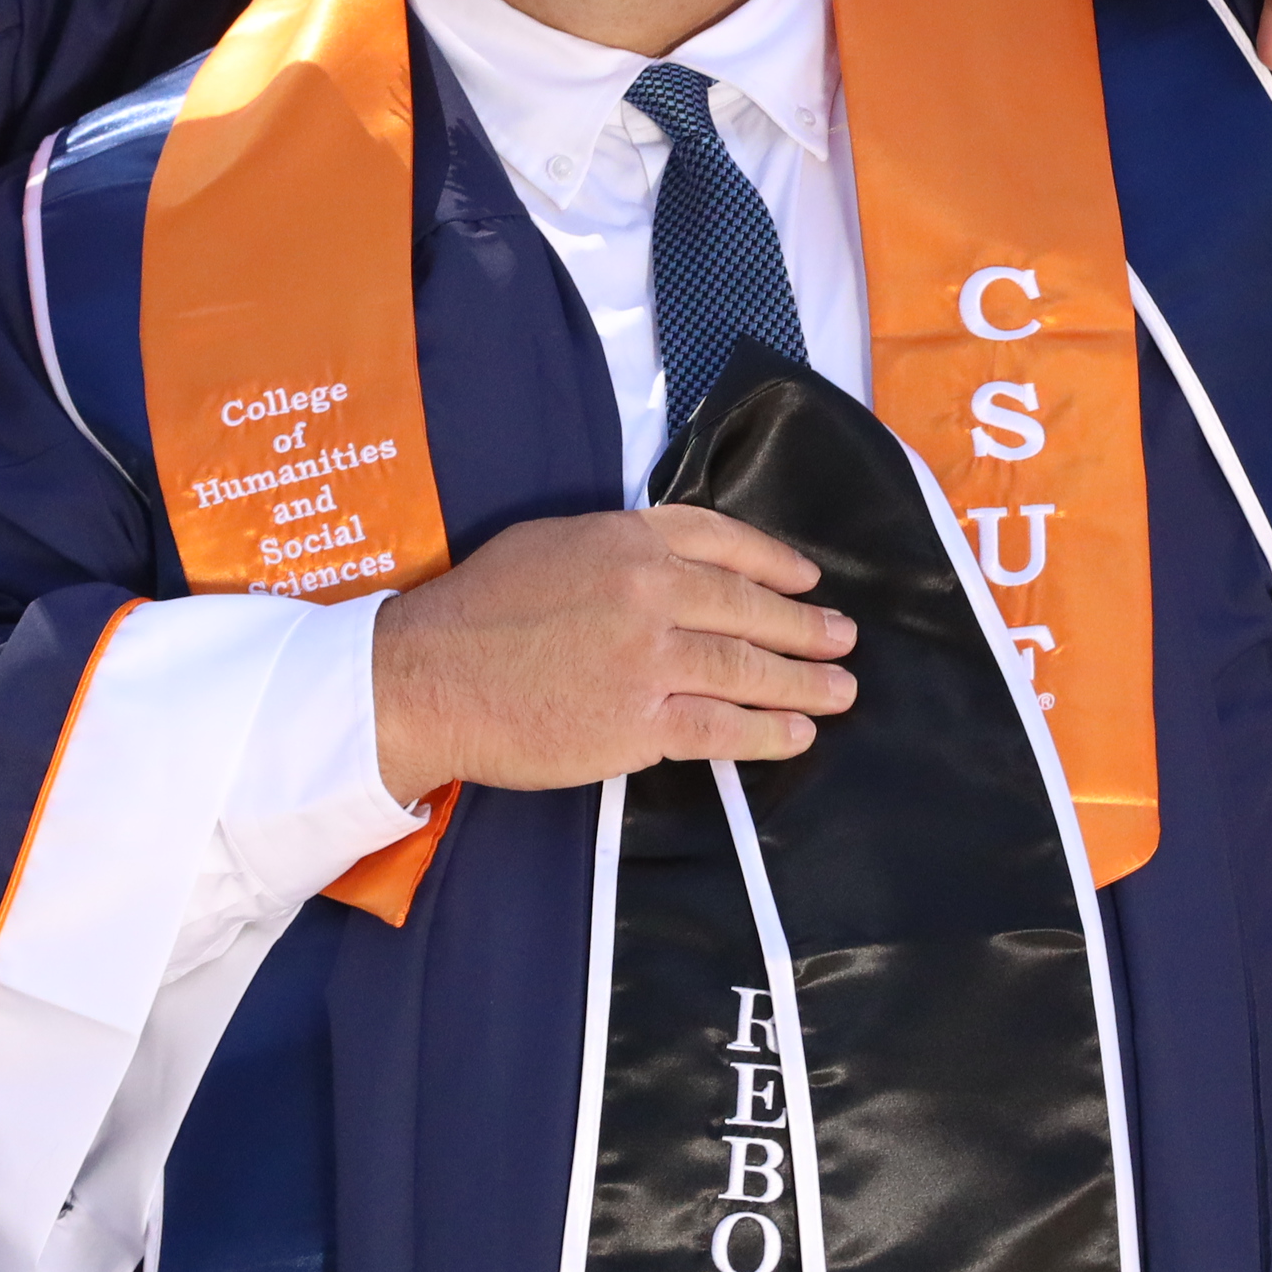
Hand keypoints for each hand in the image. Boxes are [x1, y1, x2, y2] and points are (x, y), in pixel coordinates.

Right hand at [368, 504, 855, 803]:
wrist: (428, 678)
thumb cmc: (477, 609)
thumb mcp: (550, 543)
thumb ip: (616, 548)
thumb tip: (666, 564)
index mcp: (626, 538)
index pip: (721, 540)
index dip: (773, 560)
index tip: (805, 578)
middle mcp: (648, 591)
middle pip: (749, 607)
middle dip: (804, 626)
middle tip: (842, 638)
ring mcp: (648, 658)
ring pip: (747, 669)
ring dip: (803, 682)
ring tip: (840, 689)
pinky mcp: (639, 722)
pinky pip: (721, 728)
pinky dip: (766, 732)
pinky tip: (795, 733)